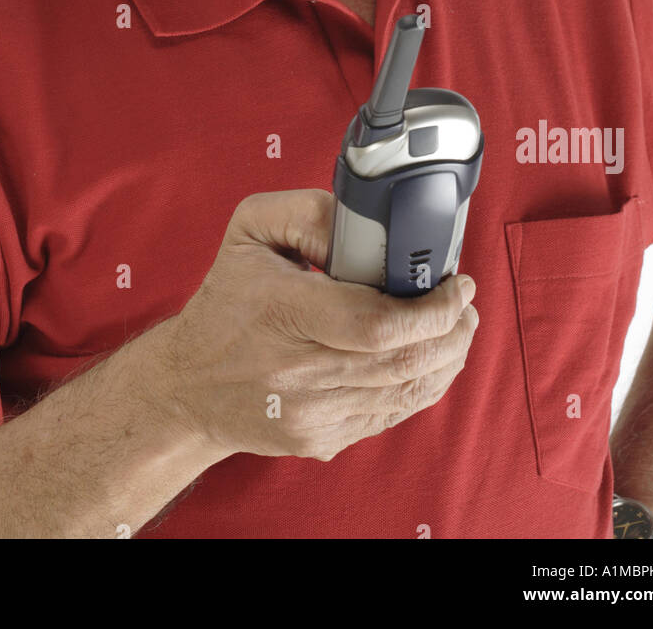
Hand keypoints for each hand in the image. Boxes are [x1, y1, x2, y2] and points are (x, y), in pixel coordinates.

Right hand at [160, 188, 477, 461]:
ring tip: (459, 328)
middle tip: (465, 304)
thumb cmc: (225, 303)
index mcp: (284, 313)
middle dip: (453, 331)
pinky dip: (422, 385)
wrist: (187, 386)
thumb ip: (308, 211)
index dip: (432, 310)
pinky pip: (391, 414)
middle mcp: (299, 373)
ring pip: (407, 392)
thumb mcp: (250, 230)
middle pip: (404, 361)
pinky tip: (430, 358)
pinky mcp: (320, 440)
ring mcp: (312, 416)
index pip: (378, 325)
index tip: (455, 285)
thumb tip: (365, 223)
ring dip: (448, 358)